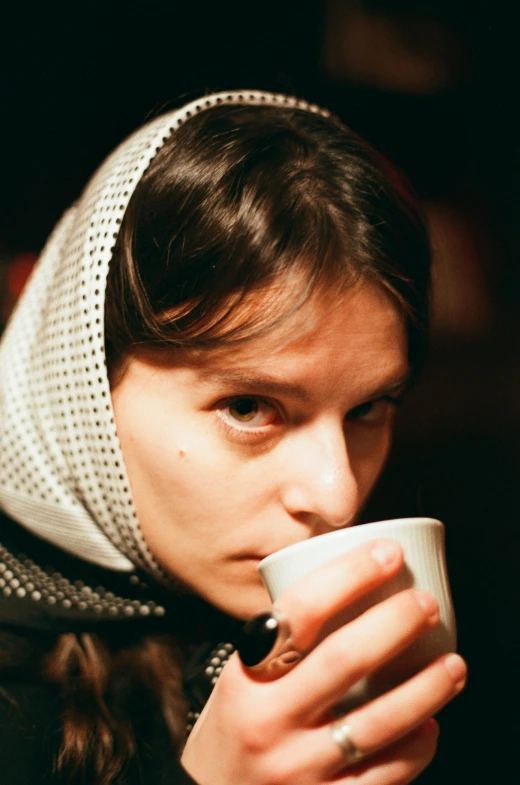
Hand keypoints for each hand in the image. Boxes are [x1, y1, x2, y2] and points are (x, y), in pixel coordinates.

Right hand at [181, 539, 465, 784]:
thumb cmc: (235, 726)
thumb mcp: (240, 678)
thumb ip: (283, 642)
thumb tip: (349, 586)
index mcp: (247, 676)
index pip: (300, 611)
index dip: (350, 575)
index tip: (388, 553)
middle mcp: (270, 721)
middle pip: (345, 659)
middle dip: (396, 623)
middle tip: (426, 603)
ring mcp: (298, 767)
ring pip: (376, 723)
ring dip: (425, 689)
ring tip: (453, 664)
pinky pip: (383, 776)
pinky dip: (416, 748)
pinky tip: (430, 724)